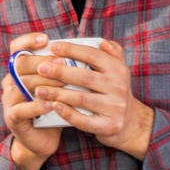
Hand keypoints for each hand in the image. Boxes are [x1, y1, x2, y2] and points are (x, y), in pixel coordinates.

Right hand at [0, 31, 65, 169]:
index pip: (17, 48)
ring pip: (22, 85)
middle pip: (20, 64)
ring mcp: (9, 100)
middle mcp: (10, 82)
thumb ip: (68, 67)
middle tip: (62, 61)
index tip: (46, 39)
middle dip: (42, 61)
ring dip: (44, 82)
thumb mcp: (60, 86)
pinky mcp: (12, 118)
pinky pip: (22, 109)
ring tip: (63, 81)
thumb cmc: (54, 108)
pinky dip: (37, 106)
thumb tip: (96, 47)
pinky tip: (52, 104)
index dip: (28, 41)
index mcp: (19, 71)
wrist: (42, 141)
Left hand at [23, 37, 154, 159]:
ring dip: (58, 94)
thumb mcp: (118, 71)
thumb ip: (112, 54)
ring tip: (39, 90)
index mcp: (118, 70)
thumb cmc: (114, 92)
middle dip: (60, 71)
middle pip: (85, 77)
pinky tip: (54, 106)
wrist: (129, 123)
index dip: (72, 50)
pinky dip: (67, 113)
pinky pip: (83, 120)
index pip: (93, 55)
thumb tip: (103, 43)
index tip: (53, 47)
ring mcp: (114, 108)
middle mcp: (119, 87)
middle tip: (41, 68)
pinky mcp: (108, 126)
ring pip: (81, 99)